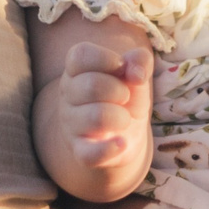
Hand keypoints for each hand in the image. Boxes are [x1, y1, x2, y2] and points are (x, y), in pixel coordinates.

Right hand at [56, 40, 153, 193]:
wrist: (123, 135)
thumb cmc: (125, 96)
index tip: (121, 67)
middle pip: (90, 85)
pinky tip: (122, 143)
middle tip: (126, 97)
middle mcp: (68, 96)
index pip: (80, 55)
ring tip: (124, 119)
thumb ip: (140, 61)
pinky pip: (89, 154)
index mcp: (76, 71)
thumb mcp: (136, 73)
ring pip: (95, 117)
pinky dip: (110, 149)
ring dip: (121, 117)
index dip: (106, 58)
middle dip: (119, 90)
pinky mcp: (81, 151)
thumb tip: (136, 73)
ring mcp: (71, 126)